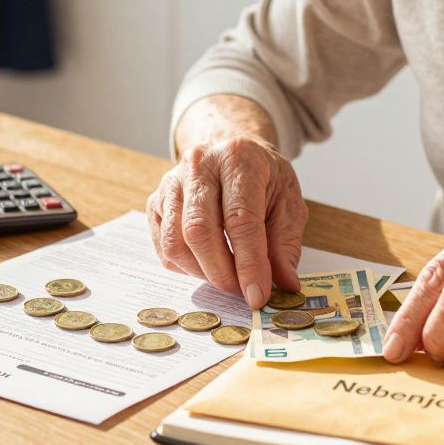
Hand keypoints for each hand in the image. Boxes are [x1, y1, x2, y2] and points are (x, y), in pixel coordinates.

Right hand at [146, 135, 307, 307]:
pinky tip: (207, 263)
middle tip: (241, 292)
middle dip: (221, 273)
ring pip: (175, 243)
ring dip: (202, 272)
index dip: (248, 263)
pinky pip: (163, 247)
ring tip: (227, 276)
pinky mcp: (155, 201)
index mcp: (238, 159)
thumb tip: (285, 284)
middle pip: (199, 231)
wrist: (230, 148)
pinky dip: (186, 266)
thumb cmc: (262, 178)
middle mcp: (198, 165)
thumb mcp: (288, 202)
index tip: (257, 295)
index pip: (240, 219)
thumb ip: (286, 243)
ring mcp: (170, 183)